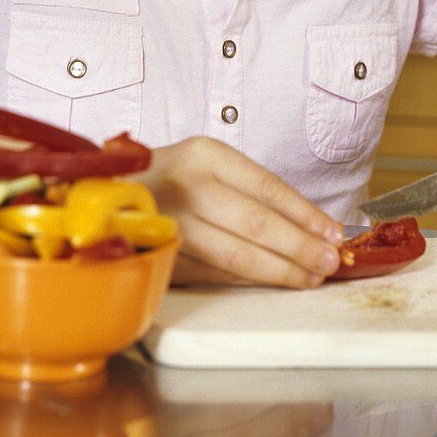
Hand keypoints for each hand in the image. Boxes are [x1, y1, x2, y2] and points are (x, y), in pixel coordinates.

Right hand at [137, 136, 342, 286]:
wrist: (103, 194)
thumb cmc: (170, 179)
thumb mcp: (206, 165)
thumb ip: (249, 190)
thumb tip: (311, 226)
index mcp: (203, 154)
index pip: (267, 187)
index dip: (305, 214)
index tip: (332, 231)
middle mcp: (185, 186)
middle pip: (255, 223)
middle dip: (299, 247)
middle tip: (330, 261)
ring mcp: (170, 224)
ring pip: (236, 254)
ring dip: (279, 270)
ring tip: (310, 277)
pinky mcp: (162, 257)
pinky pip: (215, 273)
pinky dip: (248, 281)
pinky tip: (272, 282)